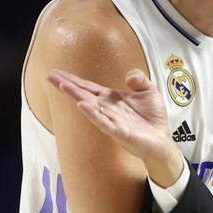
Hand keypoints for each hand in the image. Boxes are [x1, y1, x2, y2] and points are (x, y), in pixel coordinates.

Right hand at [47, 68, 182, 185]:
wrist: (161, 140)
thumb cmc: (153, 118)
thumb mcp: (149, 91)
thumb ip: (139, 80)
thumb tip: (128, 75)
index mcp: (111, 99)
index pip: (89, 87)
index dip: (74, 79)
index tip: (57, 72)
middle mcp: (107, 109)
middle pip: (84, 94)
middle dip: (67, 85)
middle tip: (50, 76)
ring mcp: (111, 120)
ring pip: (90, 106)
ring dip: (77, 96)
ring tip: (63, 85)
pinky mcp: (118, 132)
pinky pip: (103, 122)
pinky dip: (93, 114)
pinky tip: (83, 106)